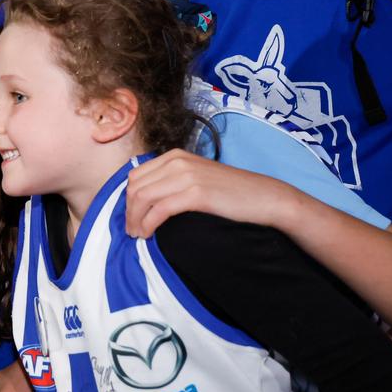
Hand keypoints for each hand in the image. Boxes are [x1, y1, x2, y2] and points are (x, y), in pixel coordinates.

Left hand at [125, 149, 297, 237]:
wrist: (264, 197)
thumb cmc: (230, 193)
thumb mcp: (196, 178)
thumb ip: (172, 181)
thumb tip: (145, 199)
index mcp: (175, 156)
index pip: (136, 176)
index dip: (127, 199)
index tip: (130, 217)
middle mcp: (177, 161)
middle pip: (135, 187)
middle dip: (128, 211)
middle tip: (130, 231)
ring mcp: (186, 175)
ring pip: (143, 198)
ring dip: (135, 219)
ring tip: (137, 235)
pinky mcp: (196, 193)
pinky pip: (159, 209)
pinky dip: (148, 224)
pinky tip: (148, 234)